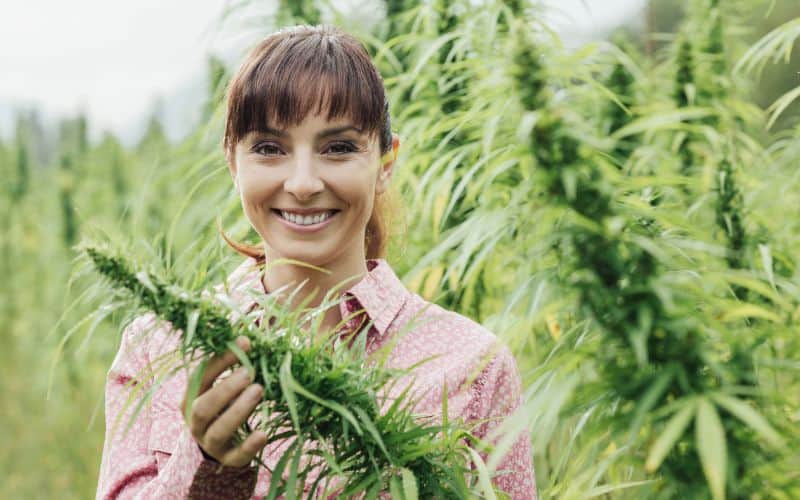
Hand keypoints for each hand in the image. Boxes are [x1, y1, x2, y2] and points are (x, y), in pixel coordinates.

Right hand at [181, 336, 267, 467]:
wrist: (217, 446)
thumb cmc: (223, 405)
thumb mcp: (220, 386)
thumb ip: (231, 366)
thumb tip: (249, 337)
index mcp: (191, 399)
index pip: (200, 378)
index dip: (220, 360)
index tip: (245, 343)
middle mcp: (196, 422)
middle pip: (203, 408)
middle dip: (226, 389)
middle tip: (250, 372)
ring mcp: (211, 443)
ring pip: (219, 431)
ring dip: (238, 410)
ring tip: (259, 390)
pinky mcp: (229, 459)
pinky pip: (236, 456)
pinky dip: (249, 446)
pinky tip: (263, 434)